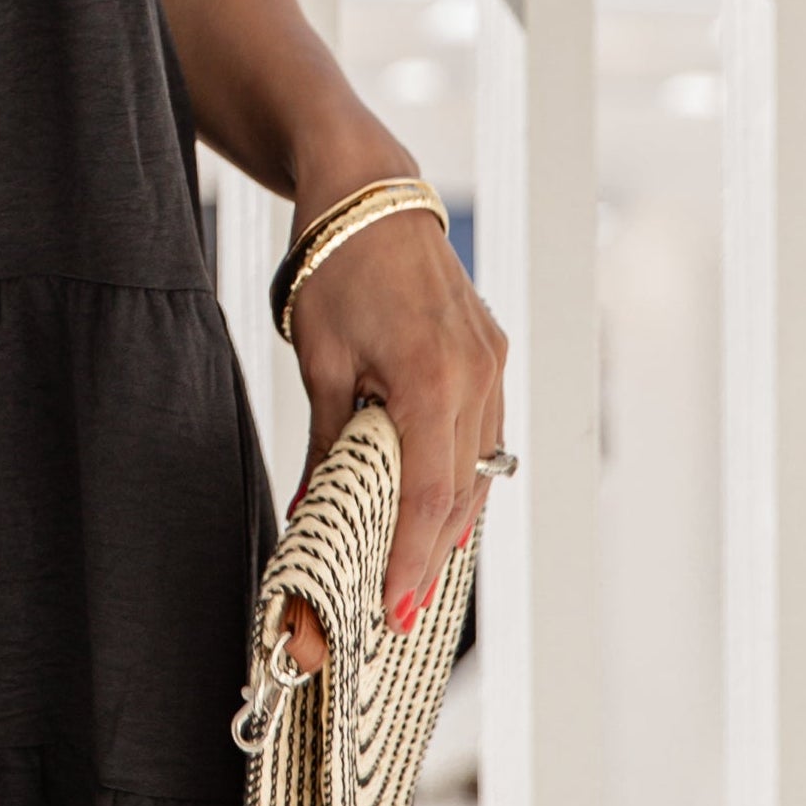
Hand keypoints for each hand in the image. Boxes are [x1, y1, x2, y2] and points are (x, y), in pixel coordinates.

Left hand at [277, 190, 508, 677]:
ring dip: (450, 518)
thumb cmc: (335, 270)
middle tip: (399, 607)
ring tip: (416, 567)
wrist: (368, 196)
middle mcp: (477, 377)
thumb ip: (327, 445)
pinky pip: (483, 434)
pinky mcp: (492, 353)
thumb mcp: (321, 363)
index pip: (426, 496)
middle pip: (460, 493)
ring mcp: (492, 364)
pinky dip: (461, 473)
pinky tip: (436, 502)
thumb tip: (313, 511)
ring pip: (479, 468)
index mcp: (431, 380)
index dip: (411, 559)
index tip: (395, 610)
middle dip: (431, 554)